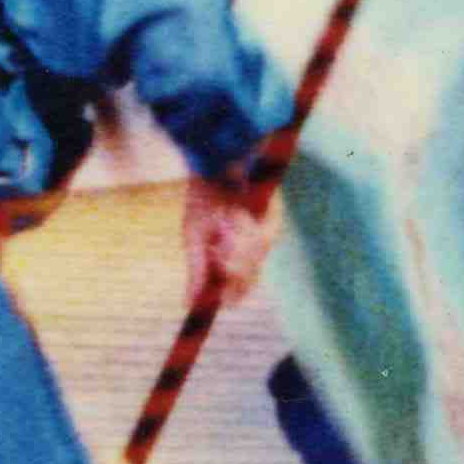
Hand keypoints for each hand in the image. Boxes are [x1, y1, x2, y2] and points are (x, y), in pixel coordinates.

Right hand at [183, 174, 275, 312]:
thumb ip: (197, 271)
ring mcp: (266, 233)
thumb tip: (189, 306)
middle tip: (215, 250)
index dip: (228, 297)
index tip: (215, 301)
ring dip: (232, 246)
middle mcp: (254, 247)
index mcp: (234, 254)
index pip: (237, 289)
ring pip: (252, 262)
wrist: (214, 157)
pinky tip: (232, 215)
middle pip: (247, 281)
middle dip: (229, 270)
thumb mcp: (194, 237)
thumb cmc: (204, 194)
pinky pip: (260, 240)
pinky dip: (241, 230)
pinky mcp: (274, 216)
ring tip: (222, 221)